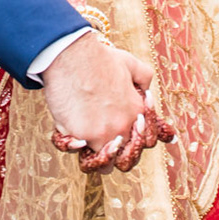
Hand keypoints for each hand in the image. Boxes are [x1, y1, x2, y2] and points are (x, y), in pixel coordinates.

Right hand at [40, 34, 153, 168]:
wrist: (72, 55)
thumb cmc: (99, 57)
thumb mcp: (130, 63)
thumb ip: (144, 78)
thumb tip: (146, 90)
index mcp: (136, 112)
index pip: (145, 142)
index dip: (134, 141)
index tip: (122, 135)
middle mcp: (122, 127)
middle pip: (126, 160)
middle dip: (117, 154)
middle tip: (104, 143)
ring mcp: (101, 134)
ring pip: (103, 164)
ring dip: (96, 157)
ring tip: (87, 143)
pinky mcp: (79, 135)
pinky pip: (77, 154)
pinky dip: (73, 146)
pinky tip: (73, 136)